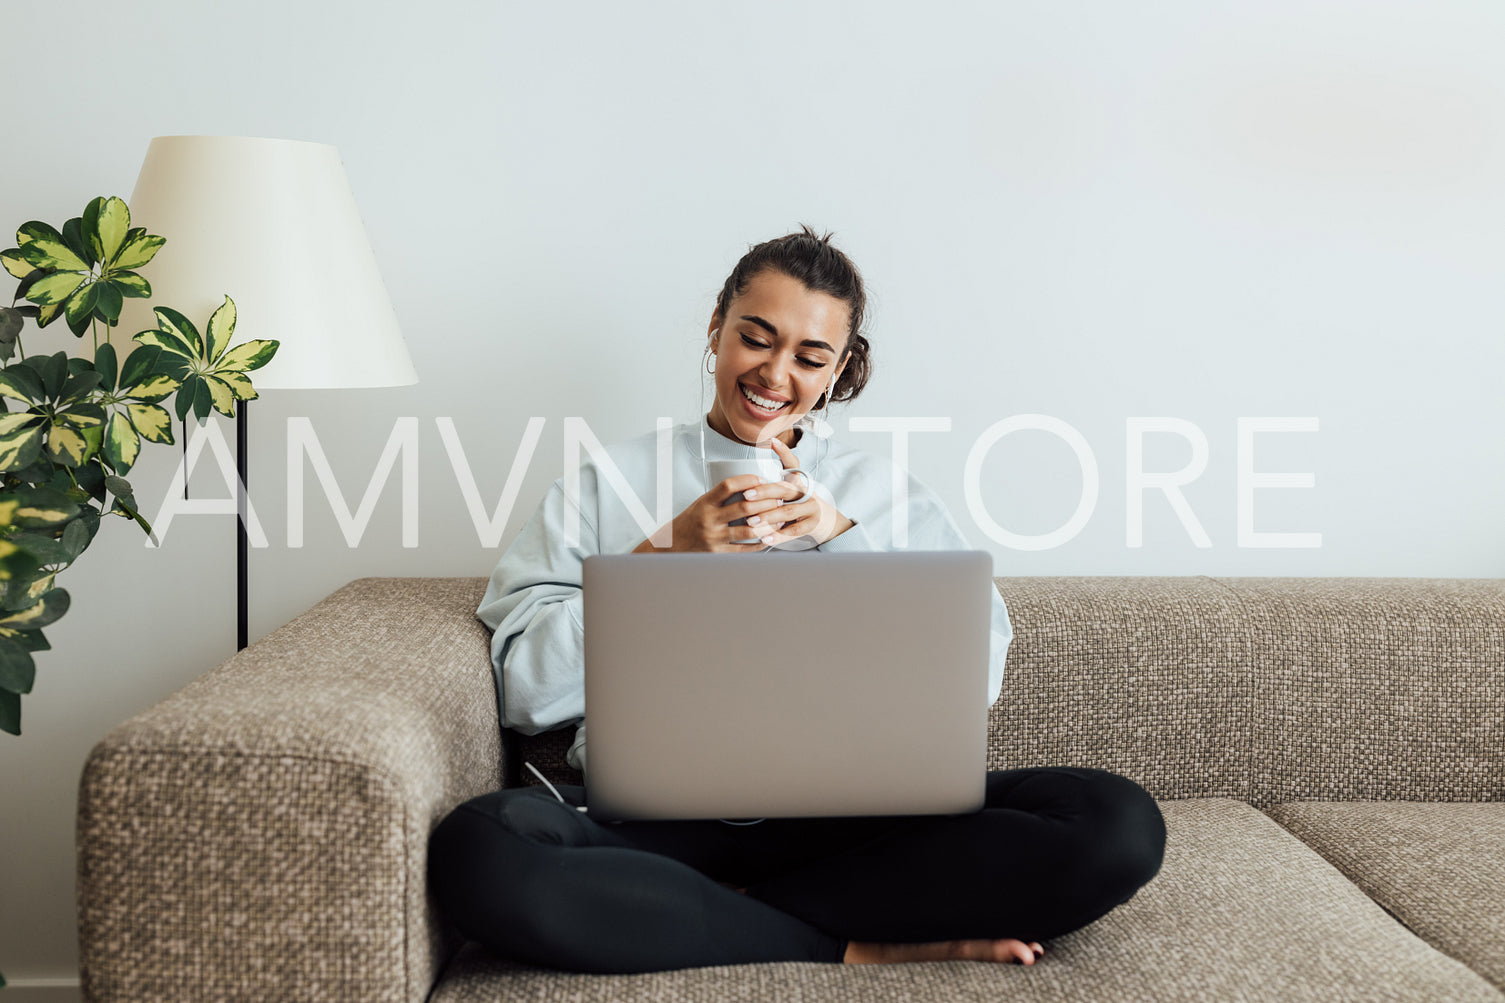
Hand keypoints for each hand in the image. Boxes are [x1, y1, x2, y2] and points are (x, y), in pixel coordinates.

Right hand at [632, 471, 800, 552]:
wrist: (671, 546)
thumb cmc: (689, 523)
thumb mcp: (700, 504)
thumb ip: (721, 498)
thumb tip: (750, 488)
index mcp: (704, 502)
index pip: (728, 485)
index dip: (747, 480)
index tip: (762, 479)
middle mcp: (709, 519)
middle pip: (744, 507)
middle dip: (766, 502)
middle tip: (780, 499)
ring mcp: (714, 537)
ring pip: (749, 530)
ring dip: (768, 524)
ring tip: (779, 518)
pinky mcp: (718, 553)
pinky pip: (745, 549)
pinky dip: (760, 543)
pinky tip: (769, 538)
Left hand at [753, 436, 852, 549]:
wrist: (825, 522)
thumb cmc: (797, 504)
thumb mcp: (789, 491)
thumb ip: (773, 484)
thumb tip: (749, 470)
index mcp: (797, 481)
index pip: (793, 462)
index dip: (784, 451)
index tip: (772, 442)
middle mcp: (805, 492)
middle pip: (785, 489)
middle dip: (764, 492)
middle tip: (746, 496)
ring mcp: (811, 508)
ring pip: (788, 511)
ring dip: (768, 517)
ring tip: (751, 522)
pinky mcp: (812, 525)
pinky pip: (794, 531)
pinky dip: (778, 536)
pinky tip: (764, 538)